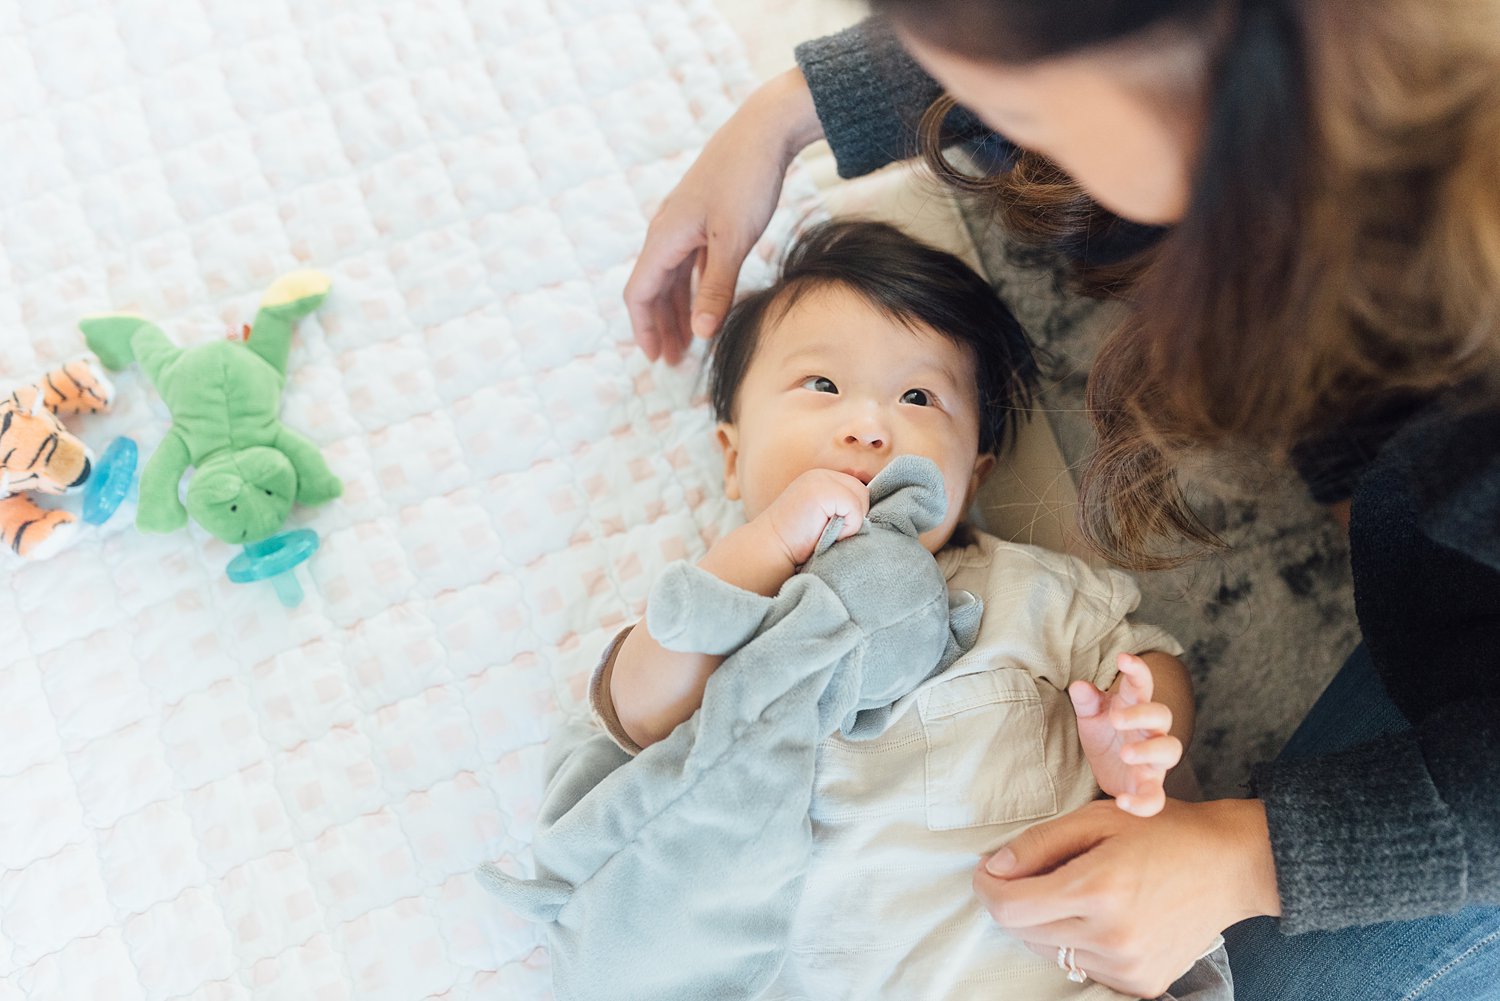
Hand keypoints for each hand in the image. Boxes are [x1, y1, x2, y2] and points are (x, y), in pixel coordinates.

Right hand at [623, 69, 822, 363]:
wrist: (765, 130)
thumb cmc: (746, 180)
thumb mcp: (733, 240)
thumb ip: (716, 289)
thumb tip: (701, 334)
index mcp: (664, 236)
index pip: (639, 293)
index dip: (644, 329)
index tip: (655, 358)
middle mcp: (667, 230)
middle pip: (653, 289)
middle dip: (660, 326)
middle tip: (673, 361)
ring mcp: (685, 224)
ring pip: (673, 277)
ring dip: (677, 310)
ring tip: (688, 341)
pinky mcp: (705, 218)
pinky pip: (691, 263)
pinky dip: (694, 289)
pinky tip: (705, 305)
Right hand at [756, 469, 869, 566]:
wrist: (770, 550)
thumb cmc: (797, 543)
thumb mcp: (823, 518)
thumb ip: (842, 507)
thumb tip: (876, 511)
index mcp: (822, 479)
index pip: (858, 489)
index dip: (854, 513)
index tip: (836, 529)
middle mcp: (821, 475)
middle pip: (863, 492)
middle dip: (854, 517)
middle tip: (831, 533)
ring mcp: (820, 480)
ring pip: (861, 499)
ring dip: (850, 523)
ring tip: (826, 533)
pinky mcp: (821, 491)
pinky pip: (854, 509)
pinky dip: (846, 528)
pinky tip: (824, 534)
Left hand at [974, 798, 1279, 997]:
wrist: (1231, 866)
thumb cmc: (1163, 832)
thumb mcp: (1096, 819)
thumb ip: (1039, 843)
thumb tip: (995, 867)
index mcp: (1098, 889)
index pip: (1010, 907)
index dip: (987, 887)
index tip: (987, 871)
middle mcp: (1111, 936)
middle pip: (1024, 932)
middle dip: (1015, 901)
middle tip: (1032, 873)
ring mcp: (1128, 966)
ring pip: (1050, 952)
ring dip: (1046, 924)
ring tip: (1076, 891)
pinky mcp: (1142, 983)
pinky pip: (1083, 967)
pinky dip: (1077, 942)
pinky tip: (1100, 916)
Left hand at [1070, 652, 1181, 815]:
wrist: (1108, 770)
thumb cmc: (1105, 733)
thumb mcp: (1091, 716)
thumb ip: (1086, 702)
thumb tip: (1078, 686)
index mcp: (1134, 706)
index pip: (1142, 683)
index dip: (1137, 669)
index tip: (1123, 658)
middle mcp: (1150, 731)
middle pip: (1162, 715)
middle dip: (1143, 714)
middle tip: (1116, 719)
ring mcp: (1153, 759)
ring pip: (1170, 750)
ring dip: (1150, 751)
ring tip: (1125, 753)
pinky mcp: (1149, 786)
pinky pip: (1156, 797)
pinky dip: (1144, 803)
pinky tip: (1122, 802)